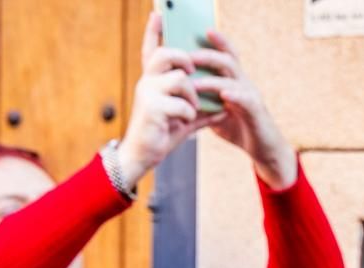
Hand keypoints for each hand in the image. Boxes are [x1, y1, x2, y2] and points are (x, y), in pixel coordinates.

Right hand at [113, 13, 226, 184]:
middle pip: (166, 54)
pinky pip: (182, 103)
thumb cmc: (160, 136)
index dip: (153, 31)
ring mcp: (147, 93)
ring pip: (180, 79)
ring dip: (192, 95)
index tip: (158, 13)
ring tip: (191, 109)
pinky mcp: (152, 108)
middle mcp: (146, 82)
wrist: (141, 157)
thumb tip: (222, 108)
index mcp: (151, 81)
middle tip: (191, 72)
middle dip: (184, 60)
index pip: (150, 50)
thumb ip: (199, 109)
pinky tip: (183, 122)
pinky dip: (188, 114)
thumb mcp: (182, 118)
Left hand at [192, 30, 298, 190]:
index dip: (218, 41)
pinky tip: (223, 95)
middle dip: (208, 56)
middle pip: (228, 61)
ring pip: (234, 79)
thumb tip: (181, 96)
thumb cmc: (239, 128)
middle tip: (188, 57)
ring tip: (194, 83)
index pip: (227, 55)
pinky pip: (246, 100)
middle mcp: (244, 83)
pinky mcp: (256, 111)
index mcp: (235, 81)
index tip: (203, 30)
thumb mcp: (216, 113)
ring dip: (212, 80)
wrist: (262, 149)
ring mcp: (251, 96)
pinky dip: (234, 96)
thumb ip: (203, 102)